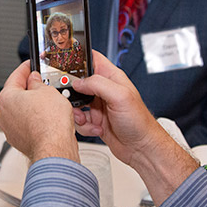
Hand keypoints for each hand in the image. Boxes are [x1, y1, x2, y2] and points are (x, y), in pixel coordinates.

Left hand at [0, 60, 78, 162]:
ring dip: (33, 106)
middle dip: (29, 89)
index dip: (25, 68)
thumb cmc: (49, 122)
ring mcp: (11, 129)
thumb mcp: (47, 90)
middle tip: (42, 83)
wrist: (54, 147)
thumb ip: (37, 82)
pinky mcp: (20, 140)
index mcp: (6, 98)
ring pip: (21, 111)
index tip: (30, 65)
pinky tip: (47, 118)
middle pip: (16, 95)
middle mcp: (4, 114)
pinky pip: (27, 125)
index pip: (15, 76)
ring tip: (49, 102)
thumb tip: (34, 80)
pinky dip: (35, 120)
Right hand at [70, 51, 198, 203]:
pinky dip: (83, 126)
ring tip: (85, 118)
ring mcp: (98, 106)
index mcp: (112, 78)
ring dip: (77, 113)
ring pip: (76, 103)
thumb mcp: (120, 96)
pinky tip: (95, 129)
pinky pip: (79, 120)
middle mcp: (104, 90)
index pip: (92, 59)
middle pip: (78, 83)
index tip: (64, 63)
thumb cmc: (139, 121)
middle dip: (72, 93)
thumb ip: (98, 84)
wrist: (141, 148)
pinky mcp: (95, 121)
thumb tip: (78, 82)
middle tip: (73, 100)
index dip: (78, 58)